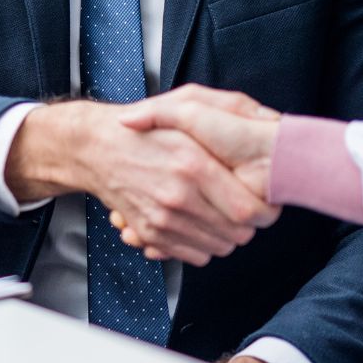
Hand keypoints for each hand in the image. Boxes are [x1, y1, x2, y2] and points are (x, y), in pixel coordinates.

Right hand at [5, 100, 278, 266]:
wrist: (97, 148)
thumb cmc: (146, 126)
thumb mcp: (187, 107)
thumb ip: (226, 120)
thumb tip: (259, 140)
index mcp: (193, 165)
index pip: (248, 210)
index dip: (265, 211)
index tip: (265, 202)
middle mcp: (178, 197)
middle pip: (237, 234)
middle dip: (248, 223)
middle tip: (242, 205)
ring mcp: (162, 220)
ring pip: (219, 248)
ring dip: (226, 235)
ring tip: (219, 211)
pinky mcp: (151, 235)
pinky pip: (195, 256)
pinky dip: (203, 244)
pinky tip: (198, 221)